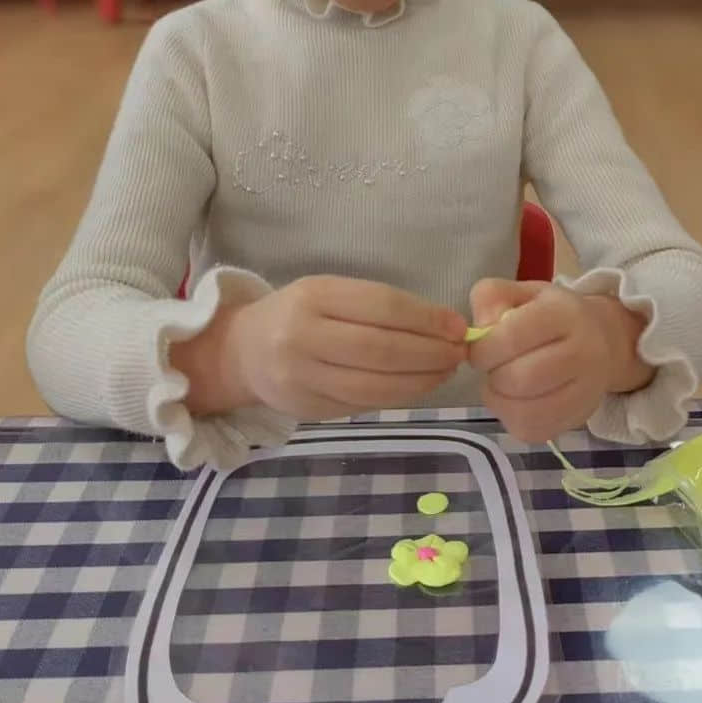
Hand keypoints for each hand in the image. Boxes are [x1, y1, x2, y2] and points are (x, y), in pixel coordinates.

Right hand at [189, 276, 468, 421]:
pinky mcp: (308, 408)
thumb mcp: (329, 294)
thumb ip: (378, 306)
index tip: (458, 327)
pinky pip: (363, 404)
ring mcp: (302, 377)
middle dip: (429, 354)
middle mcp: (303, 337)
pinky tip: (420, 387)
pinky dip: (399, 397)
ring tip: (445, 372)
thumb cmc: (300, 314)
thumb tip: (444, 326)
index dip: (426, 319)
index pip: (381, 307)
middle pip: (381, 350)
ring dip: (421, 382)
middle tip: (458, 354)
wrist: (243, 351)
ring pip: (374, 385)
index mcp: (313, 296)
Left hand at [466, 279, 649, 442]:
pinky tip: (513, 401)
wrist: (602, 340)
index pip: (514, 335)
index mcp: (564, 313)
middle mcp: (583, 352)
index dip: (484, 348)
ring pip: (528, 411)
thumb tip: (480, 331)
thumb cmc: (551, 315)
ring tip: (501, 386)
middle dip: (493, 376)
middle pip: (522, 378)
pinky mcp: (579, 418)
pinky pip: (534, 431)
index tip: (479, 350)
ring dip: (500, 401)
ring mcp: (586, 390)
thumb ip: (491, 298)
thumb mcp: (520, 293)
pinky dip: (513, 419)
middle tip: (493, 368)